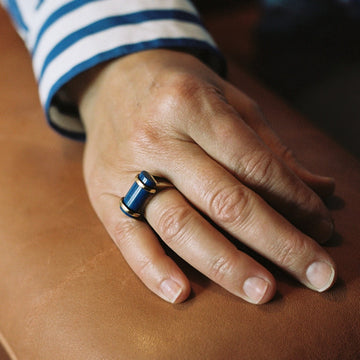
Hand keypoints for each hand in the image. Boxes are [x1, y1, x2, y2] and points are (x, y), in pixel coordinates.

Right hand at [69, 49, 335, 303]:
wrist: (114, 80)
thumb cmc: (179, 89)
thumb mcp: (227, 100)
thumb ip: (269, 147)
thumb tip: (319, 190)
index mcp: (191, 105)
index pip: (255, 165)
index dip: (296, 201)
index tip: (323, 227)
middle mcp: (157, 138)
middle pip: (224, 201)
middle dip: (277, 242)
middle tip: (317, 274)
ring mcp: (127, 170)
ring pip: (180, 225)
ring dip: (226, 263)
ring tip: (263, 291)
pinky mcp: (104, 195)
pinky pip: (127, 238)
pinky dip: (153, 269)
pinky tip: (181, 294)